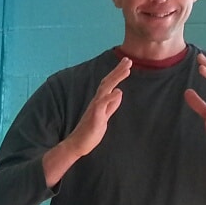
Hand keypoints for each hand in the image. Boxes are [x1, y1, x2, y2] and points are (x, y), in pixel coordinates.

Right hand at [42, 57, 129, 187]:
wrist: (77, 145)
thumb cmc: (90, 132)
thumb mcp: (105, 117)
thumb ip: (111, 105)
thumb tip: (119, 92)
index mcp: (99, 102)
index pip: (109, 84)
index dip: (118, 73)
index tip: (127, 64)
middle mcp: (97, 102)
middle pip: (108, 82)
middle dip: (118, 71)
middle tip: (128, 60)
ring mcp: (95, 108)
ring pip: (105, 89)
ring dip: (115, 78)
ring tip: (126, 69)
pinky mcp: (94, 117)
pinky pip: (102, 105)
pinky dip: (110, 97)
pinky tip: (118, 91)